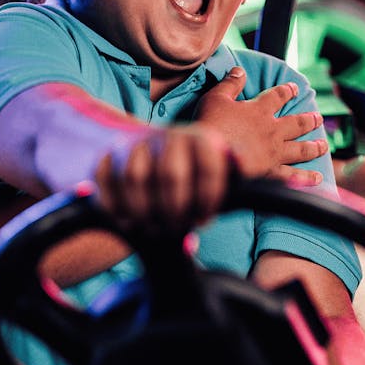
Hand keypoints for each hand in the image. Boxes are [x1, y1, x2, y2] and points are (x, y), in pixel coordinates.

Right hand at [94, 123, 231, 231]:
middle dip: (174, 209)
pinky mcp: (109, 154)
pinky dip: (114, 205)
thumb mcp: (218, 172)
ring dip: (142, 211)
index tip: (204, 221)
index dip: (207, 200)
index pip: (208, 166)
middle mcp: (169, 136)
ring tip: (151, 228)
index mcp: (201, 139)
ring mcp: (137, 143)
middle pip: (170, 175)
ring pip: (134, 177)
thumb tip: (258, 170)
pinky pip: (106, 179)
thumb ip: (234, 177)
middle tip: (174, 228)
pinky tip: (127, 221)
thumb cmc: (193, 176)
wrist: (149, 152)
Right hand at [193, 67, 327, 184]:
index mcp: (259, 111)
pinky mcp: (270, 172)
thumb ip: (230, 84)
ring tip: (324, 146)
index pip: (278, 96)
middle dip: (310, 120)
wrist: (210, 157)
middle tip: (319, 118)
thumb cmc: (210, 126)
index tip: (294, 88)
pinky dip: (306, 177)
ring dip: (314, 147)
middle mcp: (272, 131)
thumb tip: (240, 69)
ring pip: (301, 149)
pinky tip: (317, 178)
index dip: (287, 91)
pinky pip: (292, 175)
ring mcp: (274, 153)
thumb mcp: (216, 98)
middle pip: (297, 123)